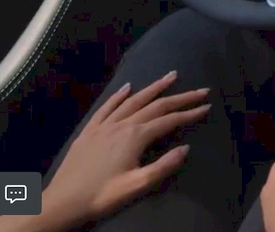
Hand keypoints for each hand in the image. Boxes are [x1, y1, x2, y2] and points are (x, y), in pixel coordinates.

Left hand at [32, 71, 209, 231]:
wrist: (62, 202)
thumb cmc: (102, 196)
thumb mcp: (137, 186)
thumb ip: (163, 166)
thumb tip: (186, 148)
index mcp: (135, 137)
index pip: (169, 120)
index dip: (190, 113)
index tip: (207, 106)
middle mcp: (122, 124)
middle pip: (156, 106)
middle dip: (180, 97)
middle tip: (200, 89)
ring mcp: (104, 125)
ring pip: (133, 100)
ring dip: (154, 88)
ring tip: (170, 76)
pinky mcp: (90, 130)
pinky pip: (107, 107)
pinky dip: (119, 95)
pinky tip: (128, 87)